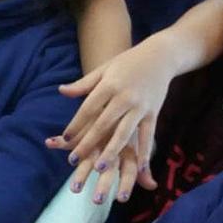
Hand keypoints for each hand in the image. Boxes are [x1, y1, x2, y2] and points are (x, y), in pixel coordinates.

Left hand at [46, 36, 174, 201]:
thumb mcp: (103, 69)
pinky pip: (148, 135)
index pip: (88, 108)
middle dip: (87, 143)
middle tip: (73, 160)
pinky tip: (140, 167)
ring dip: (112, 151)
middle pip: (103, 124)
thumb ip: (83, 84)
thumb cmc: (127, 63)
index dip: (76, 124)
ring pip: (124, 133)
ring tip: (99, 168)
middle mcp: (125, 97)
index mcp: (109, 85)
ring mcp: (140, 106)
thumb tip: (61, 91)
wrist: (161, 55)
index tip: (65, 138)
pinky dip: (145, 151)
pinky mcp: (153, 113)